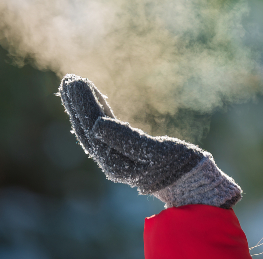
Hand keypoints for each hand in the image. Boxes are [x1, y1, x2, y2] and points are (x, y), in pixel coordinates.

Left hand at [58, 74, 241, 208]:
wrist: (192, 183)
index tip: (77, 80)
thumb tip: (96, 125)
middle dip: (78, 103)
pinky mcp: (125, 153)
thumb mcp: (157, 153)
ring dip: (83, 107)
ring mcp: (116, 158)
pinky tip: (96, 100)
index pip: (93, 127)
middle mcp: (111, 162)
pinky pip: (105, 130)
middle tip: (69, 78)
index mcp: (116, 162)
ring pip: (93, 129)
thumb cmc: (179, 166)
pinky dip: (99, 112)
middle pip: (88, 128)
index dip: (83, 104)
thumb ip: (127, 140)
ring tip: (75, 85)